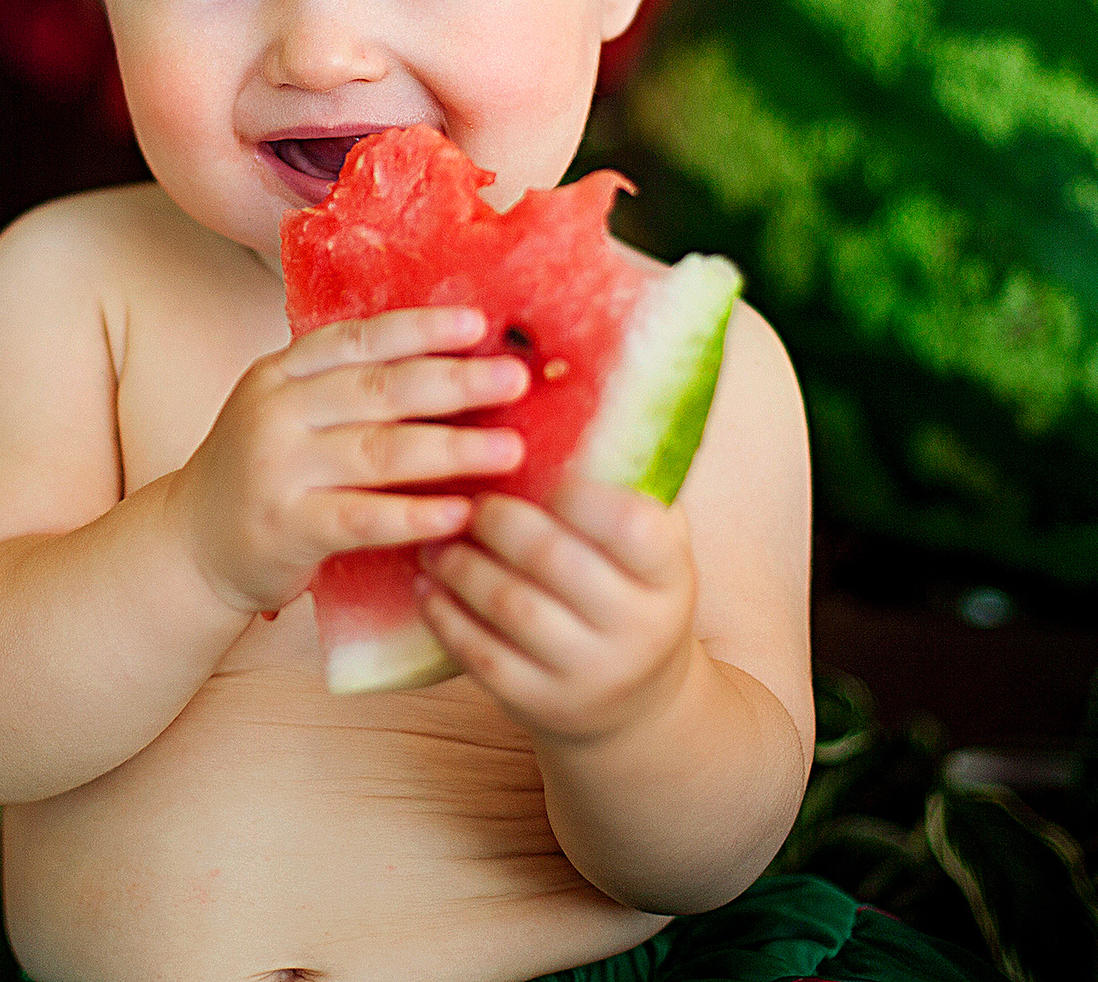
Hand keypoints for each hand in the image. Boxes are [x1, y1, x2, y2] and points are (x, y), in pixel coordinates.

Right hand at [169, 306, 530, 618]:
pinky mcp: (285, 527)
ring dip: (450, 448)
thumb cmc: (266, 472)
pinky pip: (360, 518)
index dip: (420, 329)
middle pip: (378, 389)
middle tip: (516, 380)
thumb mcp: (291, 412)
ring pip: (377, 451)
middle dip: (453, 382)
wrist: (191, 544)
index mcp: (283, 371)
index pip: (359, 339)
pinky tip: (460, 515)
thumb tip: (453, 364)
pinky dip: (413, 515)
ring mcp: (278, 468)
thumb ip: (350, 388)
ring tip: (509, 449)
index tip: (478, 324)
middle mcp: (277, 411)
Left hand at [414, 476, 700, 745]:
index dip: (577, 493)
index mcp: (669, 577)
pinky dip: (446, 614)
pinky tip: (428, 585)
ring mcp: (588, 673)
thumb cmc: (627, 592)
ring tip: (438, 539)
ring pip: (510, 606)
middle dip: (501, 522)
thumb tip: (558, 392)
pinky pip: (480, 655)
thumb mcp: (647, 547)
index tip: (542, 477)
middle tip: (473, 504)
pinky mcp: (539, 704)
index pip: (630, 524)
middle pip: (555, 560)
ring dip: (462, 564)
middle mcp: (638, 629)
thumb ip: (621, 485)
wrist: (633, 704)